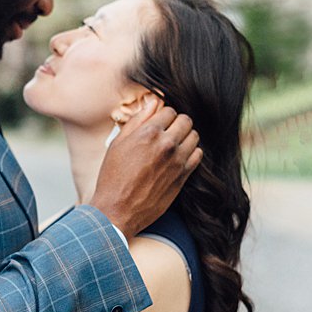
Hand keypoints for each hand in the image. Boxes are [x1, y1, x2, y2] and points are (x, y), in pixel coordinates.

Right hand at [89, 96, 202, 237]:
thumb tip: (153, 103)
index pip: (169, 110)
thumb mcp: (117, 144)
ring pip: (194, 136)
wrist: (117, 209)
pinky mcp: (184, 175)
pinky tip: (177, 157)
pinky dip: (190, 152)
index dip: (162, 115)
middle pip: (186, 120)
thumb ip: (137, 121)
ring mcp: (178, 160)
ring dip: (185, 137)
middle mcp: (166, 144)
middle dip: (176, 123)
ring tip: (172, 145)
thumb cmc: (113, 177)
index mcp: (148, 133)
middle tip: (166, 132)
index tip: (157, 123)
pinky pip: (198, 154)